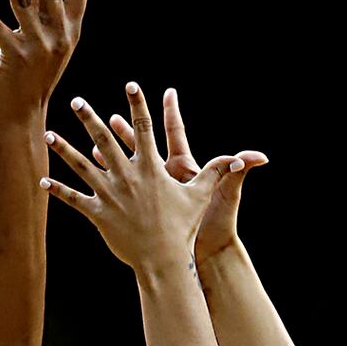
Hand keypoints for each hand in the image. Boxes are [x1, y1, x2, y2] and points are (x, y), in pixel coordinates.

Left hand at [42, 82, 238, 269]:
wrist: (164, 259)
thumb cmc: (185, 227)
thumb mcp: (202, 195)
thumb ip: (219, 171)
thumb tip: (247, 157)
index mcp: (152, 167)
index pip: (144, 128)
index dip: (138, 105)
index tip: (130, 85)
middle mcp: (128, 176)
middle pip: (105, 140)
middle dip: (89, 117)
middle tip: (76, 100)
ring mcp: (110, 194)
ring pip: (82, 165)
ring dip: (63, 148)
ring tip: (47, 133)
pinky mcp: (98, 214)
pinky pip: (74, 199)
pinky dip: (57, 190)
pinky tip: (41, 180)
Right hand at [109, 88, 266, 266]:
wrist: (206, 253)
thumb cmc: (218, 224)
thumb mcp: (226, 193)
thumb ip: (237, 169)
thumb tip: (261, 156)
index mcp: (184, 168)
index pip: (175, 135)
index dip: (172, 114)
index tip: (169, 92)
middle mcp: (165, 177)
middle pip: (144, 147)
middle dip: (128, 130)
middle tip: (113, 116)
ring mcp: (150, 193)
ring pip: (125, 169)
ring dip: (108, 156)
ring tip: (93, 144)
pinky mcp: (142, 211)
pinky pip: (116, 195)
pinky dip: (102, 184)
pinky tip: (86, 177)